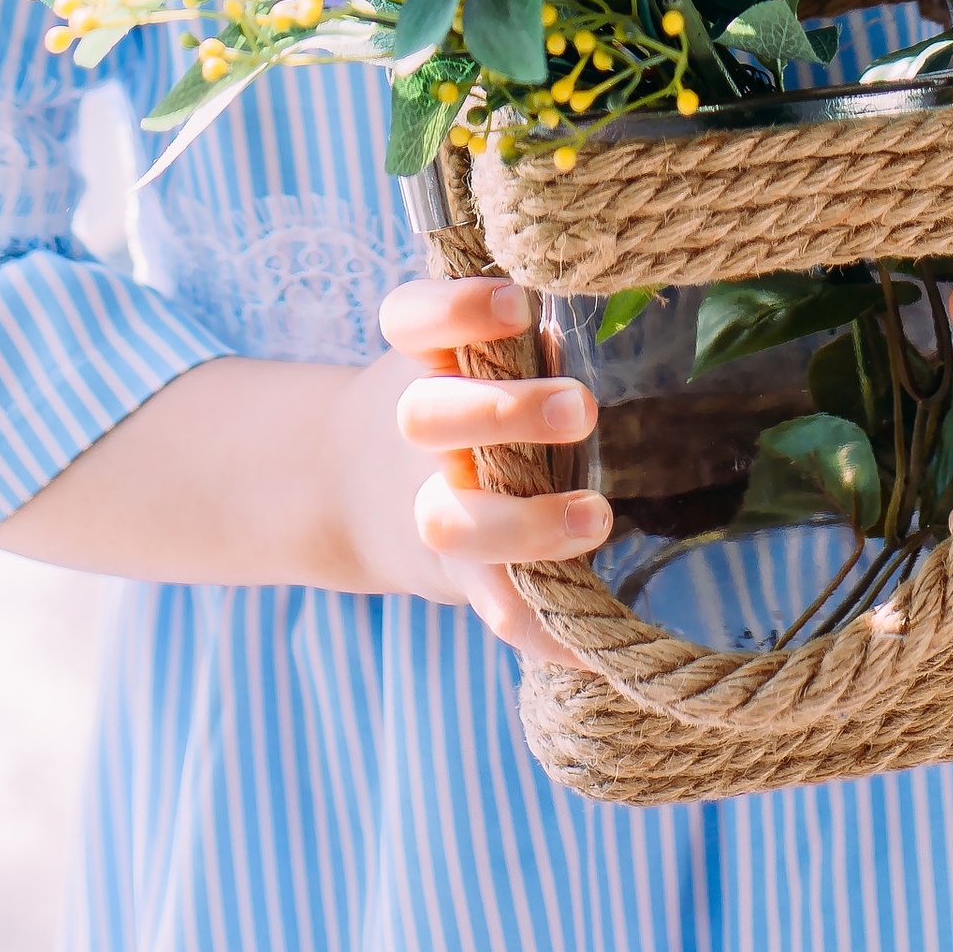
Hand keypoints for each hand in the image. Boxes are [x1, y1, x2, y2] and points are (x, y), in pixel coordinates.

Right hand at [348, 276, 611, 663]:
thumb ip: (511, 349)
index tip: (516, 303)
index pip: (414, 317)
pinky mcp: (455, 576)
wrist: (354, 490)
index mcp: (417, 359)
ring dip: (528, 525)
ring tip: (598, 516)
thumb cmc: (448, 401)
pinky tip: (595, 647)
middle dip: (505, 412)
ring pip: (454, 523)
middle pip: (430, 415)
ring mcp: (428, 506)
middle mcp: (413, 428)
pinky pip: (494, 609)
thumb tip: (564, 337)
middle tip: (581, 408)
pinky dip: (543, 631)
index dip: (457, 308)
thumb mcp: (460, 358)